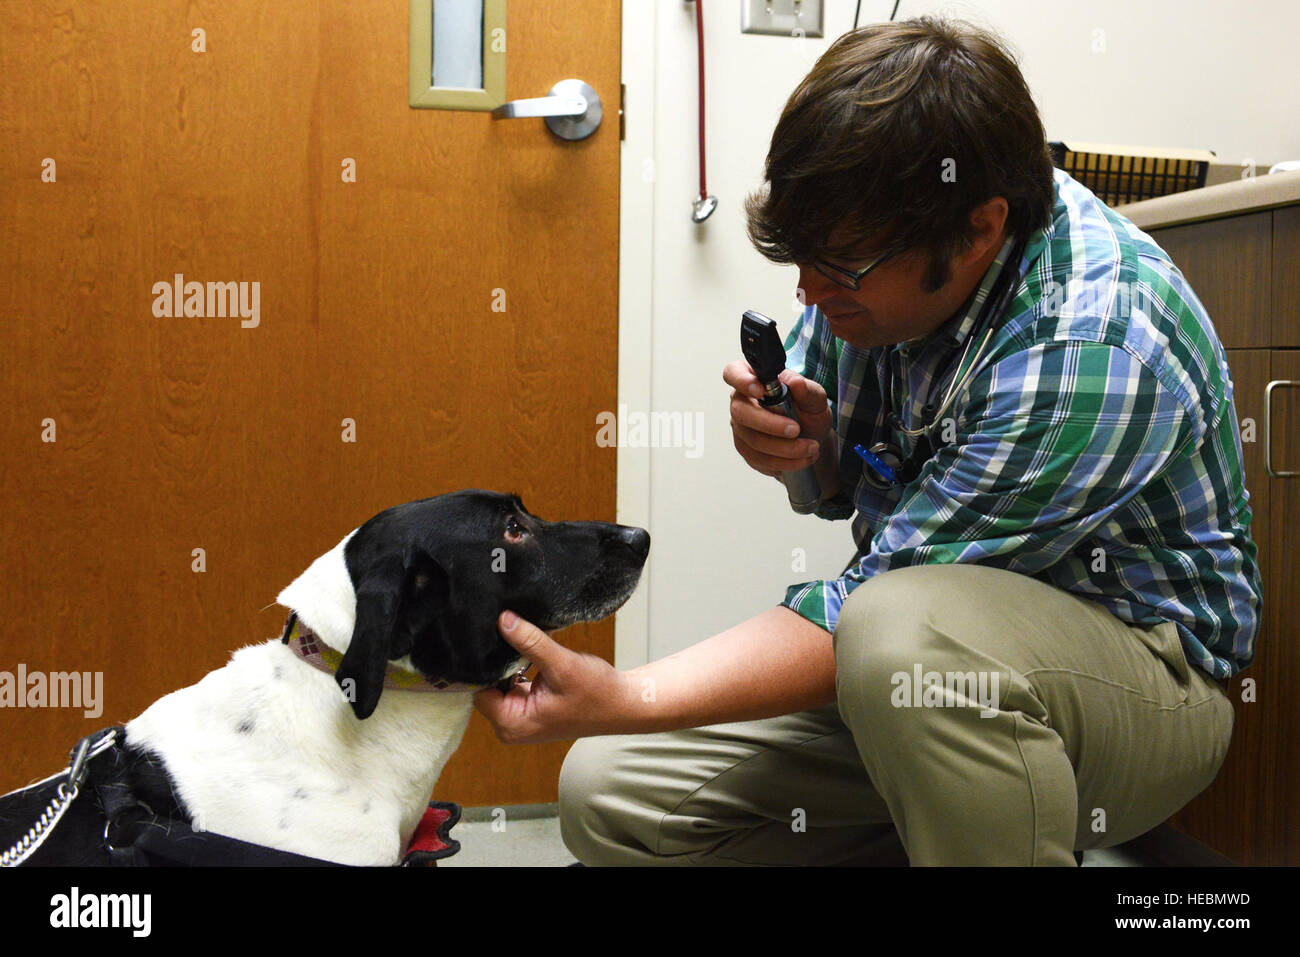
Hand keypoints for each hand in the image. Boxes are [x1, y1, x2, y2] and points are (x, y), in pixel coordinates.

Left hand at [472, 610, 636, 743]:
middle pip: (486, 685)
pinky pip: (513, 683)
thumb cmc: (597, 693)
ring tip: (527, 649)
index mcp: (511, 724)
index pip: (478, 688)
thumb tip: (503, 620)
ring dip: (512, 664)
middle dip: (499, 662)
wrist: (623, 704)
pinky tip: (533, 658)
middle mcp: (511, 726)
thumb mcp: (562, 664)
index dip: (483, 664)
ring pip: (500, 682)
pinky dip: (521, 668)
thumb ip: (530, 642)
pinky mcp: (529, 708)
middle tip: (511, 638)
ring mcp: (520, 718)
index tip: (493, 639)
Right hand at [723, 360, 831, 477]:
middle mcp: (741, 401)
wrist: (811, 438)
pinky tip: (802, 458)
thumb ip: (807, 390)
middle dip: (770, 424)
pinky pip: (759, 459)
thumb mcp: (815, 398)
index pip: (734, 372)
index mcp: (753, 378)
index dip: (741, 381)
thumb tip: (795, 383)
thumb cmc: (808, 411)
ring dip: (785, 448)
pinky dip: (784, 461)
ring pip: (752, 440)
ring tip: (810, 448)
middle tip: (796, 429)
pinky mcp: (746, 449)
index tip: (760, 391)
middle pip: (741, 412)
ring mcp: (740, 427)